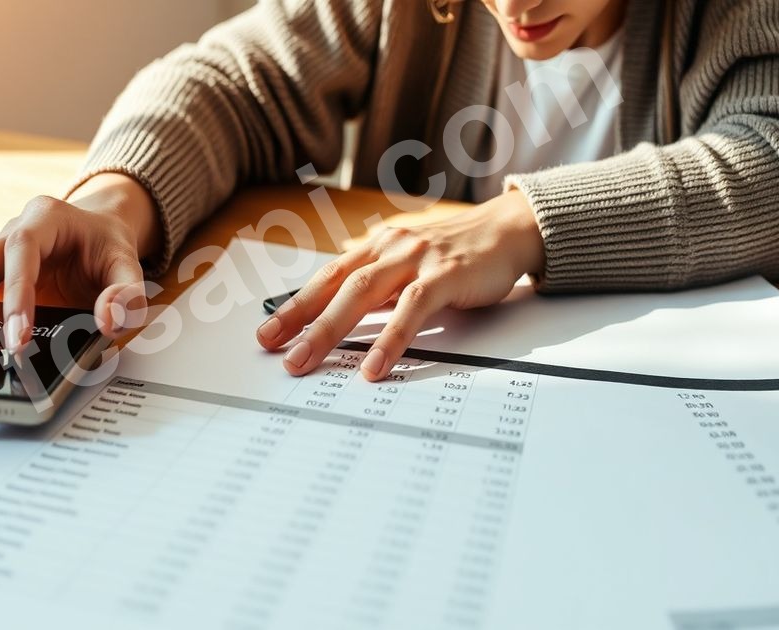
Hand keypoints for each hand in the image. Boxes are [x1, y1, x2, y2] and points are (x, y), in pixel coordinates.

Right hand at [0, 173, 158, 350]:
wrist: (99, 232)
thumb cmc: (108, 247)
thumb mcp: (130, 265)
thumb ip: (127, 294)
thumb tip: (108, 323)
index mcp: (48, 218)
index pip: (24, 249)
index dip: (16, 291)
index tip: (17, 332)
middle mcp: (16, 230)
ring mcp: (0, 253)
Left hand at [255, 189, 544, 380]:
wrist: (510, 230)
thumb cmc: (459, 251)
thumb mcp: (410, 264)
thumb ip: (380, 284)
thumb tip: (342, 310)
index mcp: (378, 246)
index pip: (326, 277)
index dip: (295, 304)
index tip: (268, 331)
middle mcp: (390, 247)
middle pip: (334, 285)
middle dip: (299, 319)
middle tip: (274, 348)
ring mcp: (416, 259)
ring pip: (361, 294)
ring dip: (329, 330)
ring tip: (306, 361)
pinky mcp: (445, 275)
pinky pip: (410, 310)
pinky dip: (389, 339)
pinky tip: (373, 365)